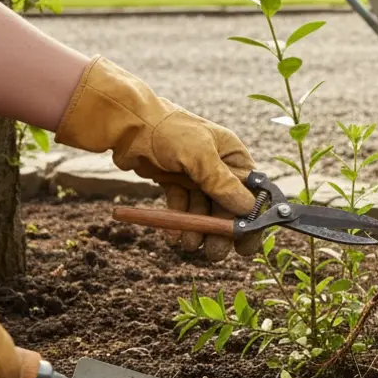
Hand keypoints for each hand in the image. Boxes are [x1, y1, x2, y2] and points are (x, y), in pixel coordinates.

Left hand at [55, 56, 260, 260]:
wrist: (126, 124)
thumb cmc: (169, 130)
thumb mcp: (199, 155)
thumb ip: (223, 183)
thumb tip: (248, 208)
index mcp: (233, 155)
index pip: (251, 192)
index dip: (250, 219)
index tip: (246, 244)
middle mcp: (218, 167)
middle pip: (227, 206)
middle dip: (221, 231)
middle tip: (214, 254)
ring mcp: (196, 176)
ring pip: (203, 210)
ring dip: (197, 230)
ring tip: (188, 245)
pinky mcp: (175, 182)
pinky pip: (182, 207)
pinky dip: (179, 221)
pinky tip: (172, 236)